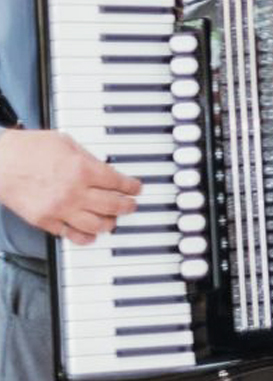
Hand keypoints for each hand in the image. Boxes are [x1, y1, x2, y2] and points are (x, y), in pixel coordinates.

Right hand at [0, 129, 140, 244]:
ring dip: (111, 223)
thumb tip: (105, 169)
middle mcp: (75, 192)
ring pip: (98, 225)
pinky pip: (73, 235)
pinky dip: (87, 236)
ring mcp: (60, 209)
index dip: (132, 187)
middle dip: (128, 206)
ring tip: (114, 219)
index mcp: (82, 169)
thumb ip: (87, 157)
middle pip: (115, 206)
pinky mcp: (46, 221)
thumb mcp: (63, 142)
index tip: (136, 189)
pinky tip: (93, 233)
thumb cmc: (26, 149)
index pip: (119, 183)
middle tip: (131, 205)